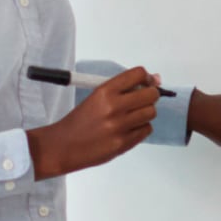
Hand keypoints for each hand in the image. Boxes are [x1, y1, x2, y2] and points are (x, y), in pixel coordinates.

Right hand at [25, 66, 157, 179]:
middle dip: (150, 95)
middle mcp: (113, 107)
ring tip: (133, 116)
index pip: (137, 74)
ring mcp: (119, 126)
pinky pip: (146, 129)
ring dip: (145, 113)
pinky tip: (129, 128)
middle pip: (151, 95)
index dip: (146, 78)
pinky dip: (141, 128)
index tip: (146, 82)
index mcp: (104, 91)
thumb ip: (123, 88)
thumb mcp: (96, 97)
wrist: (64, 145)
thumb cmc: (80, 120)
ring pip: (151, 113)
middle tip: (143, 100)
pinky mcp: (123, 143)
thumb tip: (155, 79)